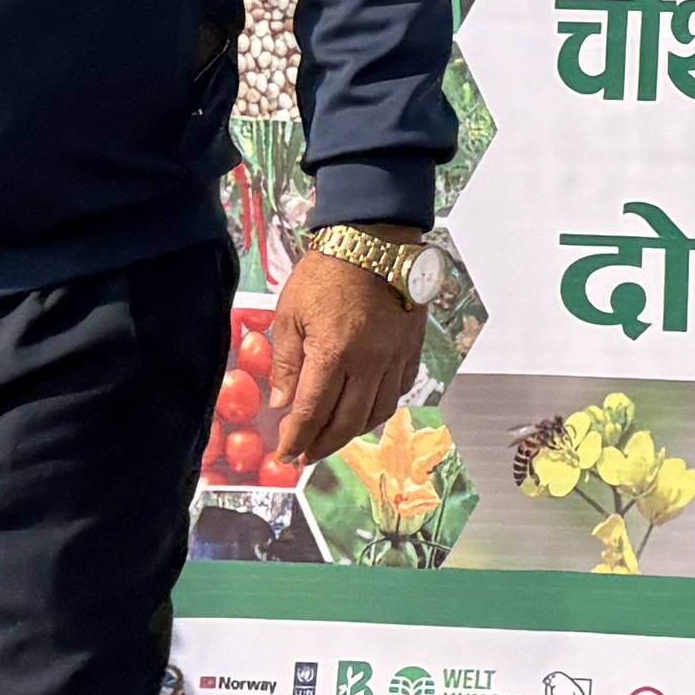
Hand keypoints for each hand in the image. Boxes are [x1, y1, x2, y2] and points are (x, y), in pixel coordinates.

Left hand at [264, 246, 423, 465]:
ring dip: (352, 432)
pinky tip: (364, 409)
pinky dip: (380, 407)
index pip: (312, 412)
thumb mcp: (291, 313)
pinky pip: (399, 390)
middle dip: (322, 445)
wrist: (375, 239)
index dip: (296, 440)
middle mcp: (369, 362)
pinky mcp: (411, 348)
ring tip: (332, 437)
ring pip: (376, 412)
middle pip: (346, 422)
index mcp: (333, 353)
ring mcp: (395, 356)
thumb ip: (287, 362)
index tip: (285, 455)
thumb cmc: (326, 272)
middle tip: (305, 455)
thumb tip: (283, 403)